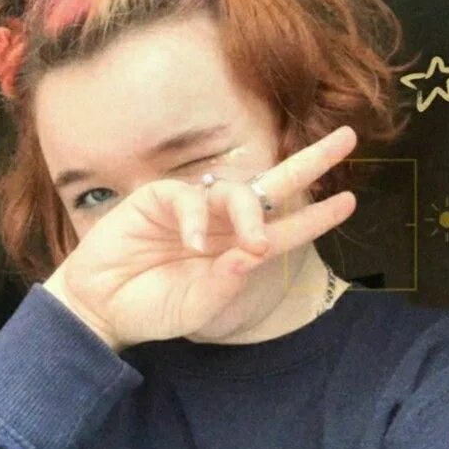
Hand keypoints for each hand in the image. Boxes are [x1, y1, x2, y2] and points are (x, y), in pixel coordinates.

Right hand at [43, 125, 357, 349]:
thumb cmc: (151, 309)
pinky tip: (191, 242)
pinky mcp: (160, 198)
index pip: (284, 230)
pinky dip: (195, 218)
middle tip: (348, 139)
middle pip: (272, 188)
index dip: (316, 216)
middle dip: (310, 163)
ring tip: (252, 242)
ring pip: (236, 192)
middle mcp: (222, 226)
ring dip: (249, 213)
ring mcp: (193, 210)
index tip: (348, 201)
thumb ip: (226, 285)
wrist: (100, 305)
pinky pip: (188, 198)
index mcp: (236, 253)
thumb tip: (257, 253)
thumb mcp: (196, 308)